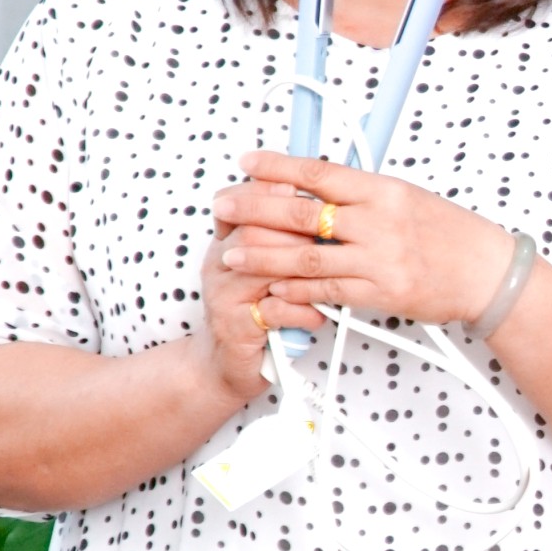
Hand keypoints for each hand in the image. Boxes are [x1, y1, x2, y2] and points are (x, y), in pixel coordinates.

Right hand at [196, 200, 316, 404]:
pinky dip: (302, 311)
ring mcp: (225, 297)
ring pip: (261, 269)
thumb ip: (282, 239)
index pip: (238, 204)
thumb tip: (323, 203)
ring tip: (330, 273)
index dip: (265, 191)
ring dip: (302, 269)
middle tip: (327, 235)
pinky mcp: (236, 329)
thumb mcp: (265, 270)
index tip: (296, 185)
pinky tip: (319, 314)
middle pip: (253, 231)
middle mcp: (221, 265)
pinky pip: (272, 312)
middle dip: (295, 230)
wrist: (226, 365)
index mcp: (227, 244)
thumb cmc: (255, 312)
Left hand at [212, 151, 514, 330]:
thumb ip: (365, 195)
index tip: (247, 163)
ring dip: (264, 256)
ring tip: (233, 253)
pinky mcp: (381, 294)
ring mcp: (379, 259)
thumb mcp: (409, 199)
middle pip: (302, 212)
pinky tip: (273, 287)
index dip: (277, 167)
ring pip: (306, 256)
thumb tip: (320, 187)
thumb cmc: (454, 236)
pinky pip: (327, 291)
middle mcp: (379, 221)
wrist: (489, 274)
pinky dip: (296, 290)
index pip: (319, 172)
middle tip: (223, 206)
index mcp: (384, 190)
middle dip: (255, 209)